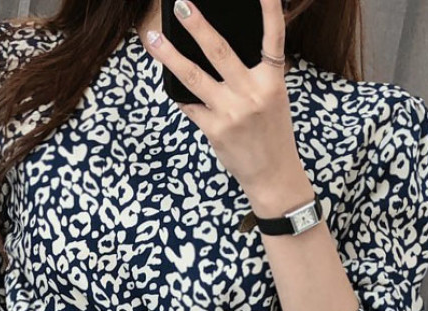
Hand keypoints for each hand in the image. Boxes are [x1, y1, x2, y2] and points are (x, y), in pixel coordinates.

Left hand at [143, 0, 313, 214]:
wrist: (274, 176)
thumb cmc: (272, 134)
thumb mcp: (274, 98)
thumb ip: (254, 74)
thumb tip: (218, 50)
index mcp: (272, 80)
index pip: (273, 36)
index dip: (270, 8)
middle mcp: (252, 93)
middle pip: (220, 52)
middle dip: (198, 26)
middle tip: (180, 5)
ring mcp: (232, 112)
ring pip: (194, 77)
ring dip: (170, 57)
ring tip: (153, 39)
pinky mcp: (215, 131)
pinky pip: (189, 105)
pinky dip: (178, 93)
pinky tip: (166, 79)